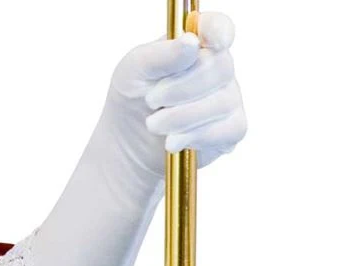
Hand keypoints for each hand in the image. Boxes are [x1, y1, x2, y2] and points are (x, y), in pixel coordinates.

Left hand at [88, 11, 246, 203]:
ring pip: (222, 103)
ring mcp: (228, 98)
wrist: (130, 142)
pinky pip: (228, 130)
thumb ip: (159, 55)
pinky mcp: (231, 130)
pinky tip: (173, 141)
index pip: (218, 27)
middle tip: (151, 101)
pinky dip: (196, 137)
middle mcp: (217, 68)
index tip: (204, 42)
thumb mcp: (133, 72)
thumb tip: (191, 43)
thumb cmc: (134, 99)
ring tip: (154, 125)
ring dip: (182, 117)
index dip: (218, 30)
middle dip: (181, 88)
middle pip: (220, 67)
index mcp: (195, 43)